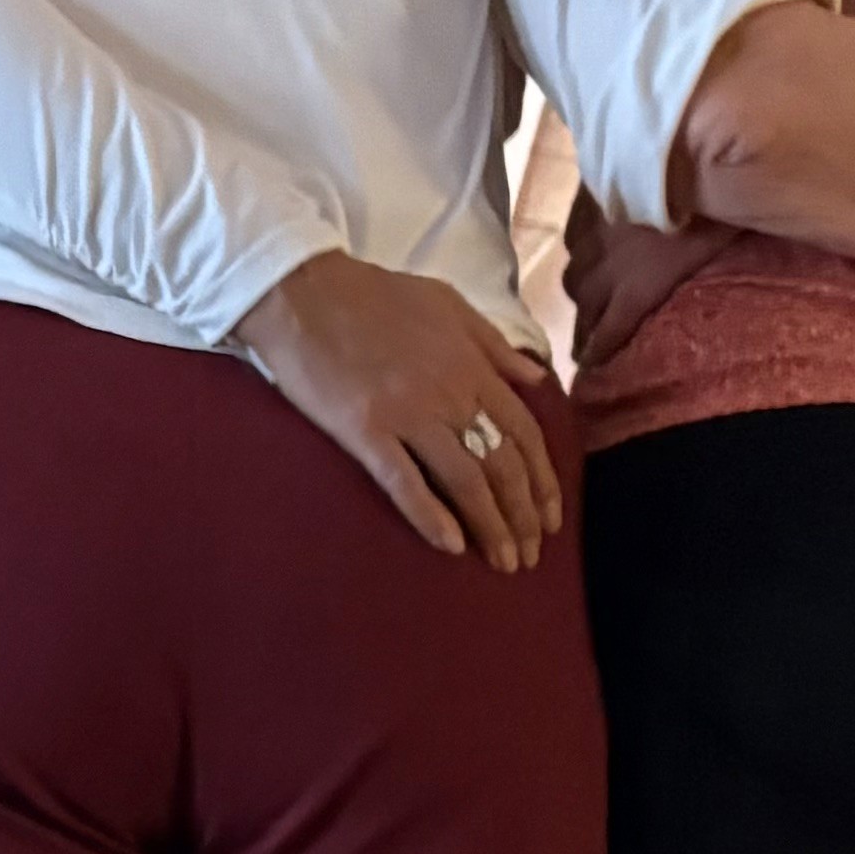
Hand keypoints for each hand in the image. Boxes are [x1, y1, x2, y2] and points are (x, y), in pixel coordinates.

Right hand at [227, 251, 560, 572]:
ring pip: (465, 480)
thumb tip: (535, 381)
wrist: (304, 290)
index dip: (542, 481)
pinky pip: (405, 482)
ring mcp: (408, 414)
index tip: (549, 518)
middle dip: (522, 516)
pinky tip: (451, 547)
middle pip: (502, 465)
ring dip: (490, 527)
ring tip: (503, 563)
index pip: (524, 433)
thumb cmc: (375, 296)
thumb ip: (494, 345)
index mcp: (473, 365)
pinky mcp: (365, 431)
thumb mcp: (449, 303)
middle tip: (528, 557)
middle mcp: (450, 393)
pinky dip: (430, 517)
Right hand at [557, 193, 725, 375]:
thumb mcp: (714, 246)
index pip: (608, 333)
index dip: (597, 352)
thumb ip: (698, 269)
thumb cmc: (708, 207)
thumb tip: (717, 302)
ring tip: (584, 300)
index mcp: (636, 289)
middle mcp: (607, 269)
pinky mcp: (587, 202)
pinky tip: (582, 251)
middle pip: (584, 308)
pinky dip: (577, 250)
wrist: (674, 148)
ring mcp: (593, 234)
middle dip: (584, 327)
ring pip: (573, 274)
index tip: (589, 367)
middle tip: (584, 343)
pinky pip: (572, 236)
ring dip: (580, 291)